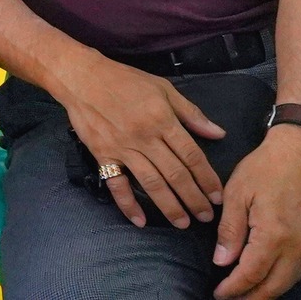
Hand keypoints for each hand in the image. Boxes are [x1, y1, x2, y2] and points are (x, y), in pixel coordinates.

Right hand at [51, 50, 225, 227]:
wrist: (82, 77)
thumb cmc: (124, 80)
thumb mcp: (163, 88)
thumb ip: (190, 112)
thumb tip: (218, 134)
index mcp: (162, 120)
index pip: (191, 156)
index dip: (207, 179)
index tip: (217, 196)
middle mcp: (145, 137)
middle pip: (175, 174)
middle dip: (194, 198)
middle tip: (206, 217)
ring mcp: (122, 148)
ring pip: (151, 183)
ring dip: (169, 206)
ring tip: (182, 223)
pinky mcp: (103, 155)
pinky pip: (116, 184)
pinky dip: (127, 204)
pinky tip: (139, 220)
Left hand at [211, 129, 300, 298]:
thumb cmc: (265, 168)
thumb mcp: (237, 193)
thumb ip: (230, 231)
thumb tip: (221, 262)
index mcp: (274, 234)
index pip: (251, 274)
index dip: (234, 288)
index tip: (218, 294)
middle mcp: (297, 246)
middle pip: (273, 286)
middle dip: (250, 298)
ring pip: (288, 282)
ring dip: (266, 293)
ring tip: (245, 295)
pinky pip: (298, 272)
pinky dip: (281, 282)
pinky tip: (267, 281)